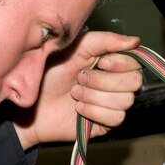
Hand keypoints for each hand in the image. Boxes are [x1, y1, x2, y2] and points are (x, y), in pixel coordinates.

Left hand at [13, 31, 141, 148]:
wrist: (29, 103)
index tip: (101, 62)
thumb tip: (135, 41)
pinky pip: (116, 118)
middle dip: (104, 81)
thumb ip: (105, 40)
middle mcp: (115, 83)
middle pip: (134, 82)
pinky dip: (95, 111)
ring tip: (74, 93)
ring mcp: (111, 104)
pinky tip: (78, 108)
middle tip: (80, 78)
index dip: (121, 63)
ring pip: (125, 101)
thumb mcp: (75, 48)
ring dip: (95, 96)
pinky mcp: (105, 123)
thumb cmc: (49, 73)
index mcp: (111, 62)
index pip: (134, 63)